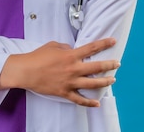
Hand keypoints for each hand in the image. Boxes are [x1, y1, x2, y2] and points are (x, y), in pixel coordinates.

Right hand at [0, 38, 118, 106]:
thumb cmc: (37, 57)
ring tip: (112, 80)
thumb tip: (72, 50)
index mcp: (70, 56)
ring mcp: (70, 82)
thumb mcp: (53, 46)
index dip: (104, 44)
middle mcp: (73, 69)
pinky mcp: (64, 92)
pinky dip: (88, 102)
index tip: (113, 41)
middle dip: (109, 65)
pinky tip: (96, 103)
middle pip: (96, 67)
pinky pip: (79, 99)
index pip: (91, 48)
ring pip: (92, 84)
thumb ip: (66, 47)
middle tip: (117, 63)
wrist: (26, 71)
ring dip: (104, 82)